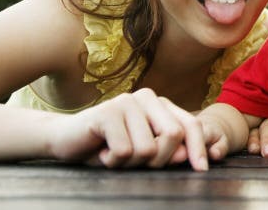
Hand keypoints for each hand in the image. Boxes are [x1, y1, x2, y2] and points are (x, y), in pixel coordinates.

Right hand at [46, 88, 207, 170]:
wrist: (64, 140)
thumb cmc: (108, 147)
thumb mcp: (141, 152)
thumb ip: (166, 150)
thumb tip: (184, 155)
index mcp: (160, 104)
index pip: (190, 125)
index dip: (198, 148)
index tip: (202, 169)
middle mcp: (147, 97)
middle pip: (173, 136)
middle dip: (159, 160)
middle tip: (134, 162)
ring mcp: (126, 101)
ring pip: (147, 149)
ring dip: (130, 164)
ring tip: (114, 154)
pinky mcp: (107, 113)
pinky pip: (124, 151)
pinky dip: (112, 161)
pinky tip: (102, 152)